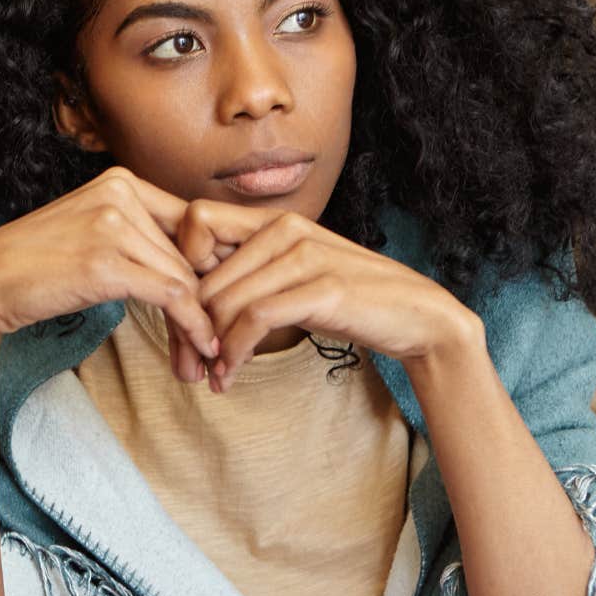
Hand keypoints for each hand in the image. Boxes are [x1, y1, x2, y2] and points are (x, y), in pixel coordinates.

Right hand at [0, 168, 219, 375]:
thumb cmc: (36, 265)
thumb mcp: (90, 230)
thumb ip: (136, 233)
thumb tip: (194, 264)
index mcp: (119, 180)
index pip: (190, 223)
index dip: (211, 268)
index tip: (219, 304)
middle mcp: (119, 192)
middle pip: (190, 254)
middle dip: (206, 302)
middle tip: (210, 344)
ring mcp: (111, 224)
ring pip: (185, 278)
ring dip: (200, 324)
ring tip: (202, 357)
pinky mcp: (106, 262)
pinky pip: (172, 296)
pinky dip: (193, 326)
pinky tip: (200, 349)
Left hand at [176, 200, 480, 390]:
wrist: (415, 315)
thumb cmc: (345, 298)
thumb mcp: (290, 275)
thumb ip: (247, 273)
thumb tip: (190, 296)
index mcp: (272, 219)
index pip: (195, 221)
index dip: (180, 264)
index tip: (187, 309)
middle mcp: (285, 228)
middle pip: (202, 272)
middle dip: (188, 325)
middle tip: (189, 363)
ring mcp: (305, 255)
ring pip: (223, 300)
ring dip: (209, 347)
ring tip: (211, 375)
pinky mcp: (322, 288)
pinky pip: (254, 319)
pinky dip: (234, 353)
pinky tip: (230, 376)